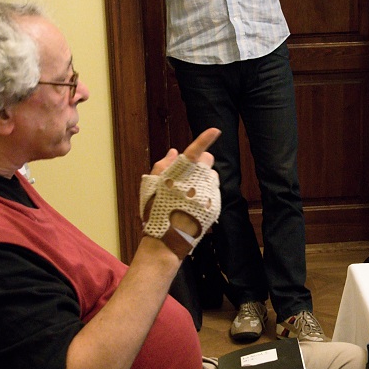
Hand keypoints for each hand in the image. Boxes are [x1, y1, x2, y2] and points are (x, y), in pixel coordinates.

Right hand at [141, 129, 221, 246]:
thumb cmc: (155, 210)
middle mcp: (198, 180)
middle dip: (200, 163)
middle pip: (207, 160)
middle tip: (187, 175)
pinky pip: (213, 191)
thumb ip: (163, 165)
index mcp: (181, 173)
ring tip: (189, 193)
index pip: (194, 151)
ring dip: (203, 179)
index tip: (215, 130)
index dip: (204, 139)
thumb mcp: (152, 185)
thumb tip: (174, 152)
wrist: (167, 239)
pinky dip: (206, 194)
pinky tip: (193, 205)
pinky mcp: (215, 205)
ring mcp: (209, 193)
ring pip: (212, 176)